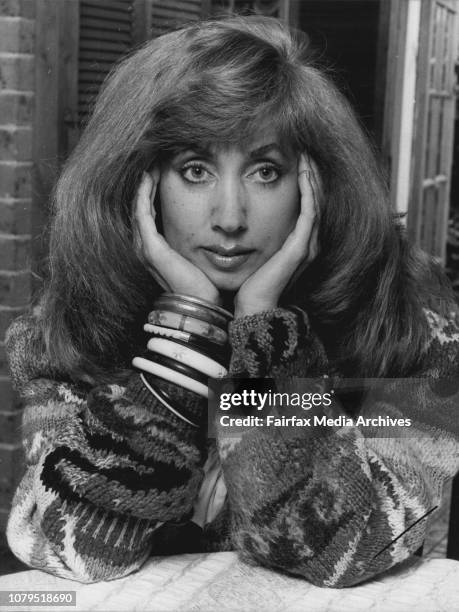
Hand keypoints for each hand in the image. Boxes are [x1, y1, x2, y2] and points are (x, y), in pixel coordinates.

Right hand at [133, 170, 220, 303]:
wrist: (202, 303)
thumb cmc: (204, 283)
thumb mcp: (199, 254)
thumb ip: (198, 239)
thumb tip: (213, 224)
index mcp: (155, 250)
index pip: (148, 214)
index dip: (152, 193)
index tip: (163, 173)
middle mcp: (145, 248)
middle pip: (140, 208)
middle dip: (147, 185)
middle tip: (155, 163)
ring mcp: (145, 249)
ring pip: (139, 208)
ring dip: (144, 185)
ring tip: (151, 166)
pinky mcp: (152, 249)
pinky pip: (142, 213)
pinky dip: (144, 194)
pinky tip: (150, 177)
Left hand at [234, 154, 319, 316]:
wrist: (252, 307)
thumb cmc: (248, 283)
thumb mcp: (251, 252)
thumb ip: (253, 235)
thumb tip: (237, 217)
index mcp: (297, 244)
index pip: (306, 207)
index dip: (305, 183)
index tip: (296, 161)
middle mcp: (307, 243)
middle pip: (316, 201)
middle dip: (312, 175)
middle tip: (305, 151)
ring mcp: (306, 246)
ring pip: (316, 203)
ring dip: (313, 178)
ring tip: (306, 155)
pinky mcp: (300, 248)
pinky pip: (309, 212)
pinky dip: (308, 190)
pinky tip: (304, 171)